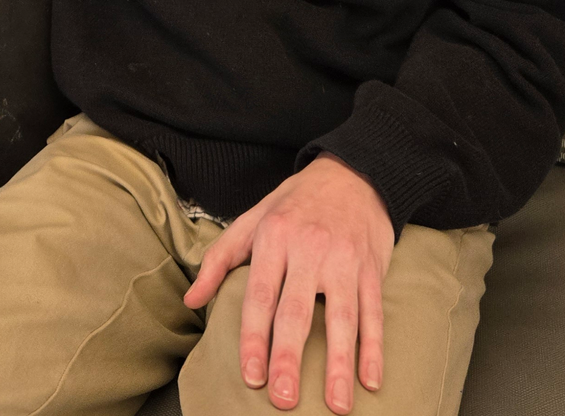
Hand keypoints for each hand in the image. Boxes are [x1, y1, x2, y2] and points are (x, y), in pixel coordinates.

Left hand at [182, 154, 392, 413]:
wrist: (355, 173)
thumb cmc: (296, 202)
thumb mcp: (252, 218)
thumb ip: (220, 258)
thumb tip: (190, 299)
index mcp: (274, 239)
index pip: (260, 296)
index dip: (254, 338)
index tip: (250, 376)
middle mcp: (310, 250)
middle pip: (297, 312)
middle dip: (290, 358)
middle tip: (284, 399)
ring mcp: (345, 260)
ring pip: (343, 318)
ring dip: (339, 364)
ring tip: (335, 405)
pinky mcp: (373, 269)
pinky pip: (373, 312)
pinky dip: (374, 348)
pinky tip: (370, 380)